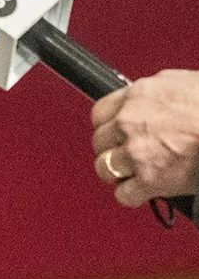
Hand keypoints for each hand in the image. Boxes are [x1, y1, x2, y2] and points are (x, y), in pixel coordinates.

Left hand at [92, 71, 198, 206]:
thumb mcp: (178, 82)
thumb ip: (153, 93)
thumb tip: (146, 98)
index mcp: (135, 97)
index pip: (99, 114)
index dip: (107, 125)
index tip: (114, 133)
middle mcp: (129, 124)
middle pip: (99, 142)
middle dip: (112, 149)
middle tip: (126, 155)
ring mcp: (138, 153)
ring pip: (105, 169)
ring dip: (117, 173)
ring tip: (131, 173)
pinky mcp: (151, 180)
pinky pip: (125, 194)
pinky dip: (132, 196)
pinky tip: (142, 191)